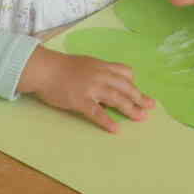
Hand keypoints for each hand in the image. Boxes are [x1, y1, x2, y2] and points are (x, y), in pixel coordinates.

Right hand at [20, 47, 153, 132]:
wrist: (44, 69)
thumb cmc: (60, 67)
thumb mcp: (84, 63)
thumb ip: (96, 71)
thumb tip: (106, 82)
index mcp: (101, 66)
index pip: (124, 72)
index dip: (132, 83)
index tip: (137, 92)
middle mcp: (100, 75)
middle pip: (125, 86)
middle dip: (139, 97)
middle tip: (150, 107)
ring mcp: (90, 88)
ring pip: (116, 98)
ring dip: (130, 108)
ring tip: (140, 118)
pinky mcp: (80, 100)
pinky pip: (97, 112)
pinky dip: (107, 121)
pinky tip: (116, 129)